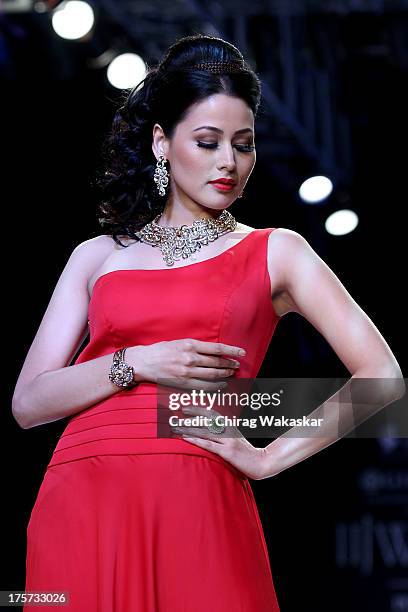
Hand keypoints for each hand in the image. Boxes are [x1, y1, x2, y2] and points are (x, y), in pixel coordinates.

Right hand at [128, 339, 244, 390]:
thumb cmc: (161, 350)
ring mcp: (187, 371)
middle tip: (237, 365)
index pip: (216, 348)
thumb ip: (195, 346)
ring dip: (225, 375)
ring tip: (231, 374)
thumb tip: (213, 351)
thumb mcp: (179, 342)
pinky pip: (204, 386)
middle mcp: (190, 357)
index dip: (231, 351)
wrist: (144, 361)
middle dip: (229, 364)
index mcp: (190, 344)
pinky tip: (221, 385)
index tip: (241, 352)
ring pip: (212, 375)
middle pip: (216, 362)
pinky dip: (215, 386)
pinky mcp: (183, 382)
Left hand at [170, 405, 268, 479]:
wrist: (262, 462)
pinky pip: (209, 444)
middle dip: (189, 417)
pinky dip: (196, 440)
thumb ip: (225, 432)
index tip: (184, 407)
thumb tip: (210, 427)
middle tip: (174, 416)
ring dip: (189, 428)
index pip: (212, 413)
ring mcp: (228, 440)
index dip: (198, 409)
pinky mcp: (227, 451)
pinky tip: (186, 438)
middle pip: (206, 420)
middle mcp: (229, 430)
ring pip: (205, 431)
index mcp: (230, 425)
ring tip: (175, 427)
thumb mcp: (236, 438)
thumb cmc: (247, 452)